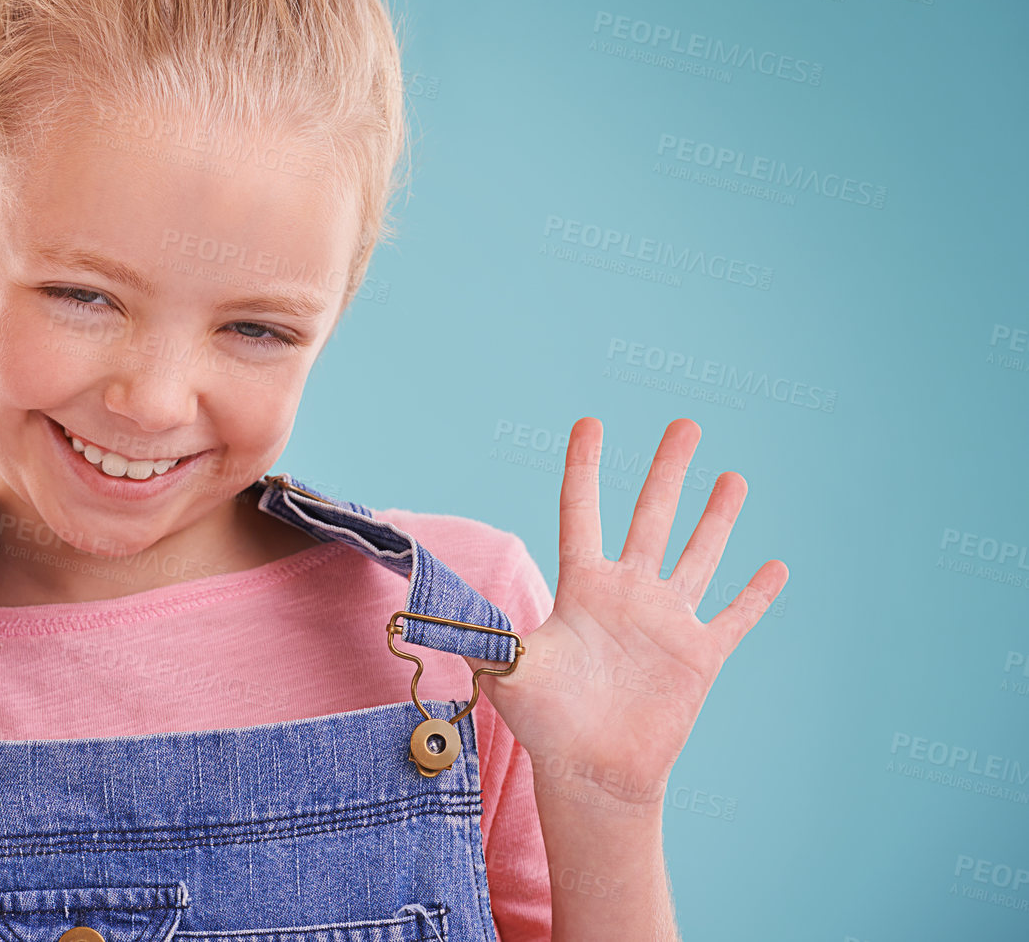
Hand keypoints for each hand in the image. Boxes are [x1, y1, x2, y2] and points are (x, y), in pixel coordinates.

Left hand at [473, 418, 787, 807]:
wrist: (591, 773)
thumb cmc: (544, 722)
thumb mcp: (508, 672)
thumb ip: (481, 637)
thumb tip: (419, 619)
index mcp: (581, 588)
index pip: (581, 512)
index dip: (585, 467)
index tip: (591, 423)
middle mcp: (627, 594)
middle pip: (650, 517)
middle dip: (667, 470)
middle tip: (686, 423)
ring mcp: (666, 622)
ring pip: (697, 555)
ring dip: (717, 517)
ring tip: (733, 477)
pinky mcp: (699, 656)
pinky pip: (734, 617)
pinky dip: (757, 594)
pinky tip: (776, 566)